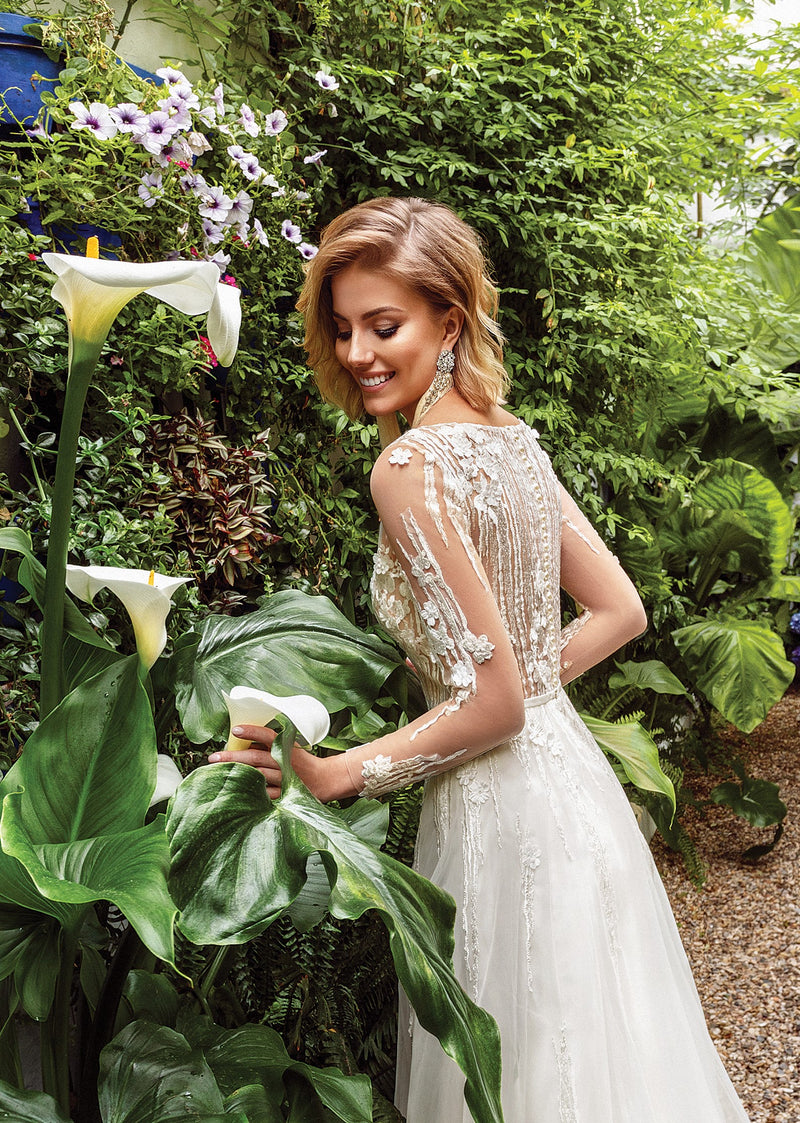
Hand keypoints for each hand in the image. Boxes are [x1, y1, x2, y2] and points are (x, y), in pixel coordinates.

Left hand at [207, 724, 347, 801]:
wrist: (325, 780)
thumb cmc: (301, 761)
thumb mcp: (289, 747)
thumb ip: (269, 744)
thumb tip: (241, 739)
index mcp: (286, 747)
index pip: (268, 736)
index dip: (252, 732)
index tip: (235, 730)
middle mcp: (285, 763)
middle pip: (256, 758)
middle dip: (233, 757)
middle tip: (213, 757)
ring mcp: (284, 780)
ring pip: (257, 777)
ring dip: (237, 776)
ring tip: (219, 774)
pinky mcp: (284, 795)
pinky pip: (264, 795)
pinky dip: (250, 793)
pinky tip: (235, 792)